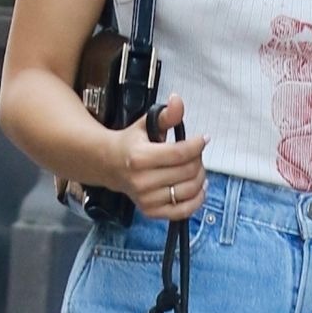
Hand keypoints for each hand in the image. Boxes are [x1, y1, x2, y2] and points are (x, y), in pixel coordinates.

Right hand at [109, 94, 207, 218]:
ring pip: (189, 190)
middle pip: (187, 172)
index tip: (203, 139)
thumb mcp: (146, 124)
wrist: (109, 165)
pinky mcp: (150, 211)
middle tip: (196, 154)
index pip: (180, 153)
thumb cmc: (132, 143)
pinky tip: (197, 189)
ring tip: (196, 169)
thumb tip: (178, 100)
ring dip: (200, 178)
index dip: (197, 145)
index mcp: (139, 157)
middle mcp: (141, 180)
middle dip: (198, 160)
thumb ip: (165, 115)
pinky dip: (196, 200)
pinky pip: (182, 211)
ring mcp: (146, 198)